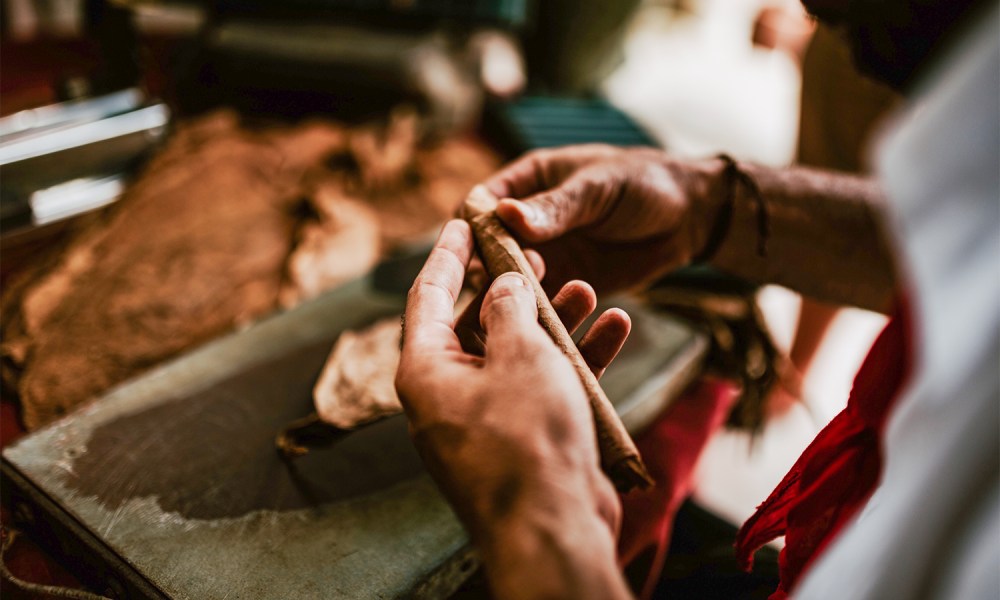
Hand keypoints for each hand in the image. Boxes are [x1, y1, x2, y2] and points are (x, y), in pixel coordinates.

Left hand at [395, 220, 632, 598]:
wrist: (554, 528)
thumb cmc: (527, 439)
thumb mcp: (519, 355)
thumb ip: (510, 309)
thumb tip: (503, 285)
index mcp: (425, 371)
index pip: (429, 295)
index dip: (449, 253)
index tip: (464, 219)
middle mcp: (447, 394)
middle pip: (476, 324)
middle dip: (512, 287)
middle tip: (539, 253)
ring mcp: (485, 420)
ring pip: (516, 354)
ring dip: (553, 321)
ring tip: (588, 288)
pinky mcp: (523, 440)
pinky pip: (543, 386)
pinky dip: (574, 359)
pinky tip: (614, 329)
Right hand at [483, 144, 722, 293]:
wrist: (691, 218)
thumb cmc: (644, 183)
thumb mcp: (599, 188)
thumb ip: (555, 207)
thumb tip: (504, 214)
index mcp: (528, 182)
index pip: (481, 205)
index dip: (472, 228)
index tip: (476, 250)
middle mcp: (528, 223)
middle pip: (488, 249)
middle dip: (493, 266)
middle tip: (517, 276)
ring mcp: (546, 255)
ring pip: (511, 280)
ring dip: (515, 293)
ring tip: (534, 300)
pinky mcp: (566, 285)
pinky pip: (542, 302)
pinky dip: (540, 312)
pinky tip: (548, 321)